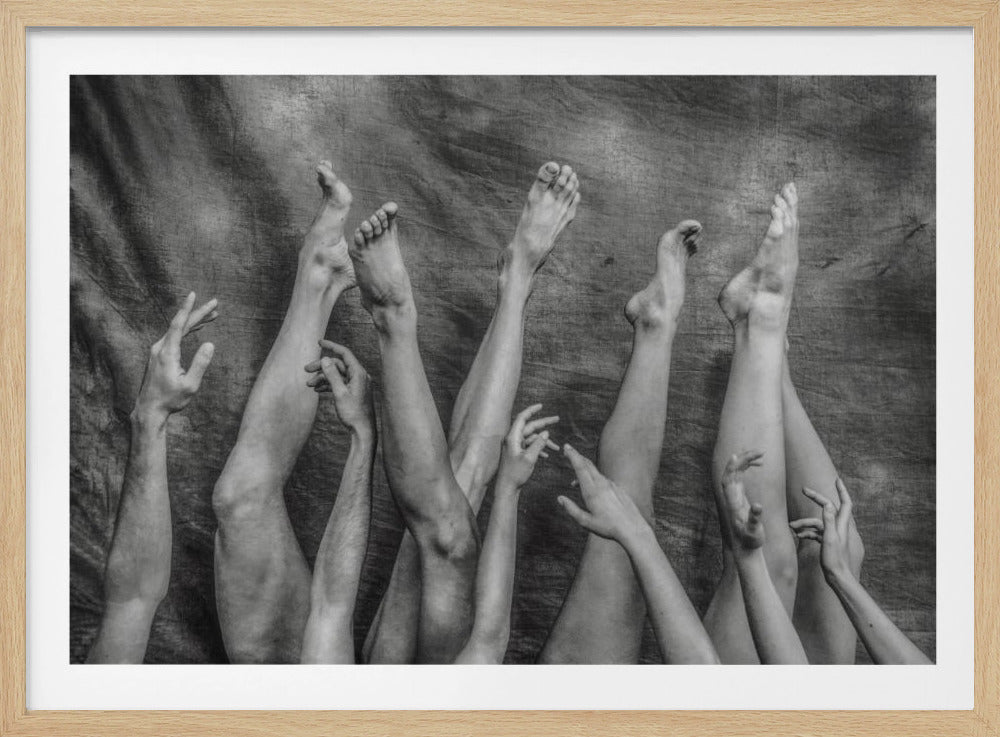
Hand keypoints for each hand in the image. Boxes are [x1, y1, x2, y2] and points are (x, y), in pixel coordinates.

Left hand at [134, 292, 216, 419]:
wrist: (149, 409)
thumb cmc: (170, 399)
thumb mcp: (190, 385)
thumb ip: (200, 363)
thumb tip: (210, 344)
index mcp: (167, 352)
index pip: (178, 324)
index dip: (187, 309)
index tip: (194, 295)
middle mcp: (160, 348)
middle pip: (180, 324)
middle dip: (198, 313)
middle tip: (215, 304)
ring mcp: (158, 351)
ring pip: (178, 330)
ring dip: (195, 321)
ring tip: (213, 315)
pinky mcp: (159, 355)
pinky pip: (174, 337)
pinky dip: (187, 330)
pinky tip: (197, 328)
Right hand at [305, 340, 372, 431]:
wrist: (362, 430)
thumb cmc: (353, 413)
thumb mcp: (339, 393)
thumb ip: (332, 375)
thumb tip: (325, 359)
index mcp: (358, 373)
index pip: (344, 353)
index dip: (331, 346)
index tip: (319, 342)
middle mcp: (359, 376)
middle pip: (337, 365)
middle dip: (321, 367)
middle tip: (305, 370)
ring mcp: (356, 384)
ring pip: (337, 375)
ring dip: (322, 378)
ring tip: (309, 385)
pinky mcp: (353, 391)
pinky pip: (339, 383)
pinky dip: (328, 384)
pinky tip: (317, 390)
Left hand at [496, 404, 558, 489]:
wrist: (507, 488)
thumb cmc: (515, 474)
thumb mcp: (530, 458)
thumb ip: (538, 444)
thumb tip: (546, 433)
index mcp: (512, 437)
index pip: (522, 418)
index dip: (532, 410)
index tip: (541, 406)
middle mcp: (513, 440)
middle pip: (530, 427)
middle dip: (543, 424)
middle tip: (557, 419)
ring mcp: (515, 447)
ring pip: (532, 438)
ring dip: (544, 441)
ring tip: (557, 448)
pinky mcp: (517, 454)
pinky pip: (530, 446)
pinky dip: (539, 448)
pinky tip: (547, 455)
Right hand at [557, 444, 647, 542]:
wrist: (632, 528)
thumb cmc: (608, 527)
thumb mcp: (586, 521)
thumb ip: (571, 509)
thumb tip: (560, 498)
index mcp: (592, 491)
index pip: (580, 468)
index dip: (573, 456)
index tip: (566, 447)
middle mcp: (602, 484)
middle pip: (588, 464)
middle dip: (577, 456)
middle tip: (567, 450)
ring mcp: (611, 485)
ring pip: (595, 472)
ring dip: (583, 470)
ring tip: (574, 483)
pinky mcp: (618, 488)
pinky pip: (603, 479)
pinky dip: (593, 478)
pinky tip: (592, 490)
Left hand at [719, 450, 765, 552]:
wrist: (746, 546)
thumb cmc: (750, 540)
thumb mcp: (754, 531)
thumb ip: (755, 518)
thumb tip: (758, 506)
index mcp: (732, 502)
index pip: (727, 480)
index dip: (730, 468)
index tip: (736, 456)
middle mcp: (731, 496)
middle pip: (732, 472)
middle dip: (743, 459)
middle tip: (760, 451)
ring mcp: (735, 494)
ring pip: (736, 472)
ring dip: (746, 461)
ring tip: (761, 454)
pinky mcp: (739, 495)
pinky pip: (741, 475)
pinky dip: (748, 467)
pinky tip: (760, 464)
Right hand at [790, 479, 860, 580]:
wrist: (838, 578)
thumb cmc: (835, 560)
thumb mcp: (830, 539)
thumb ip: (829, 521)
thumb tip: (827, 504)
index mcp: (842, 525)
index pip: (844, 503)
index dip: (841, 491)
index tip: (836, 480)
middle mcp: (839, 528)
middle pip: (827, 509)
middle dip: (816, 499)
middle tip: (804, 490)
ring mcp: (833, 535)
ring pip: (818, 523)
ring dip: (804, 523)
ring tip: (791, 527)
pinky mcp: (828, 542)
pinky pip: (816, 532)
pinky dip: (807, 532)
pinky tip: (798, 536)